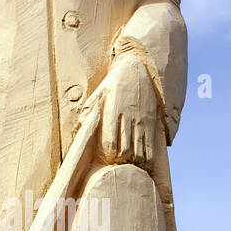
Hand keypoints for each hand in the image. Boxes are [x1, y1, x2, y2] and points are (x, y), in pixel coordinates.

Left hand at [100, 54, 157, 168]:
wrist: (137, 68)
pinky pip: (151, 146)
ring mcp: (141, 122)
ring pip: (140, 151)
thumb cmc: (114, 81)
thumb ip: (90, 108)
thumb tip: (80, 124)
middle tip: (118, 161)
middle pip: (125, 151)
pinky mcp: (151, 122)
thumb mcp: (98, 91)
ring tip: (130, 162)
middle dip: (121, 160)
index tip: (108, 155)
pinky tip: (142, 160)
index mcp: (113, 113)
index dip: (109, 153)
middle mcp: (128, 119)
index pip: (111, 143)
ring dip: (134, 161)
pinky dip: (147, 158)